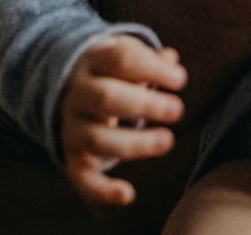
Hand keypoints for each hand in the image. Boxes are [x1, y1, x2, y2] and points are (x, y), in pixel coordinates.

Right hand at [57, 35, 185, 207]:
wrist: (69, 88)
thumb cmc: (114, 71)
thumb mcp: (128, 55)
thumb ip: (150, 60)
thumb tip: (171, 60)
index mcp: (94, 60)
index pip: (121, 59)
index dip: (151, 69)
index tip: (181, 79)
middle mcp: (78, 93)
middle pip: (105, 98)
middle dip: (144, 105)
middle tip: (177, 110)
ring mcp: (72, 126)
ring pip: (96, 139)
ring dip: (134, 143)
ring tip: (167, 142)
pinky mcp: (72, 156)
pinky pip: (81, 177)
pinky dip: (101, 190)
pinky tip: (127, 195)